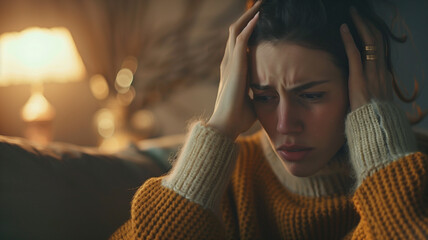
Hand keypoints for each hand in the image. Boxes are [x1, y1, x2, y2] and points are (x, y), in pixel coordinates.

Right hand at [207, 1, 260, 138]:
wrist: (226, 125)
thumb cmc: (238, 116)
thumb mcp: (252, 98)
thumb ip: (258, 91)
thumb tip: (270, 93)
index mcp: (232, 69)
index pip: (239, 41)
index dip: (249, 28)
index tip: (261, 19)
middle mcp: (228, 61)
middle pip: (236, 30)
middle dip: (249, 15)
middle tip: (262, 4)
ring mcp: (229, 62)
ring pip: (237, 29)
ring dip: (249, 15)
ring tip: (261, 3)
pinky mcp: (234, 66)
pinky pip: (240, 39)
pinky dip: (249, 26)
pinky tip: (259, 15)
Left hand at [340, 7, 393, 110]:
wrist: (375, 130)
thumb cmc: (372, 119)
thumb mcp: (374, 102)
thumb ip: (370, 92)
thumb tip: (364, 90)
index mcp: (383, 75)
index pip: (379, 49)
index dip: (372, 34)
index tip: (365, 25)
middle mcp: (380, 71)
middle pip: (376, 40)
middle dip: (367, 24)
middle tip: (357, 13)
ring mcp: (371, 73)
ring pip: (369, 42)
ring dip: (360, 25)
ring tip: (353, 13)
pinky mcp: (359, 78)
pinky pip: (355, 54)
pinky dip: (349, 39)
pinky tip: (343, 28)